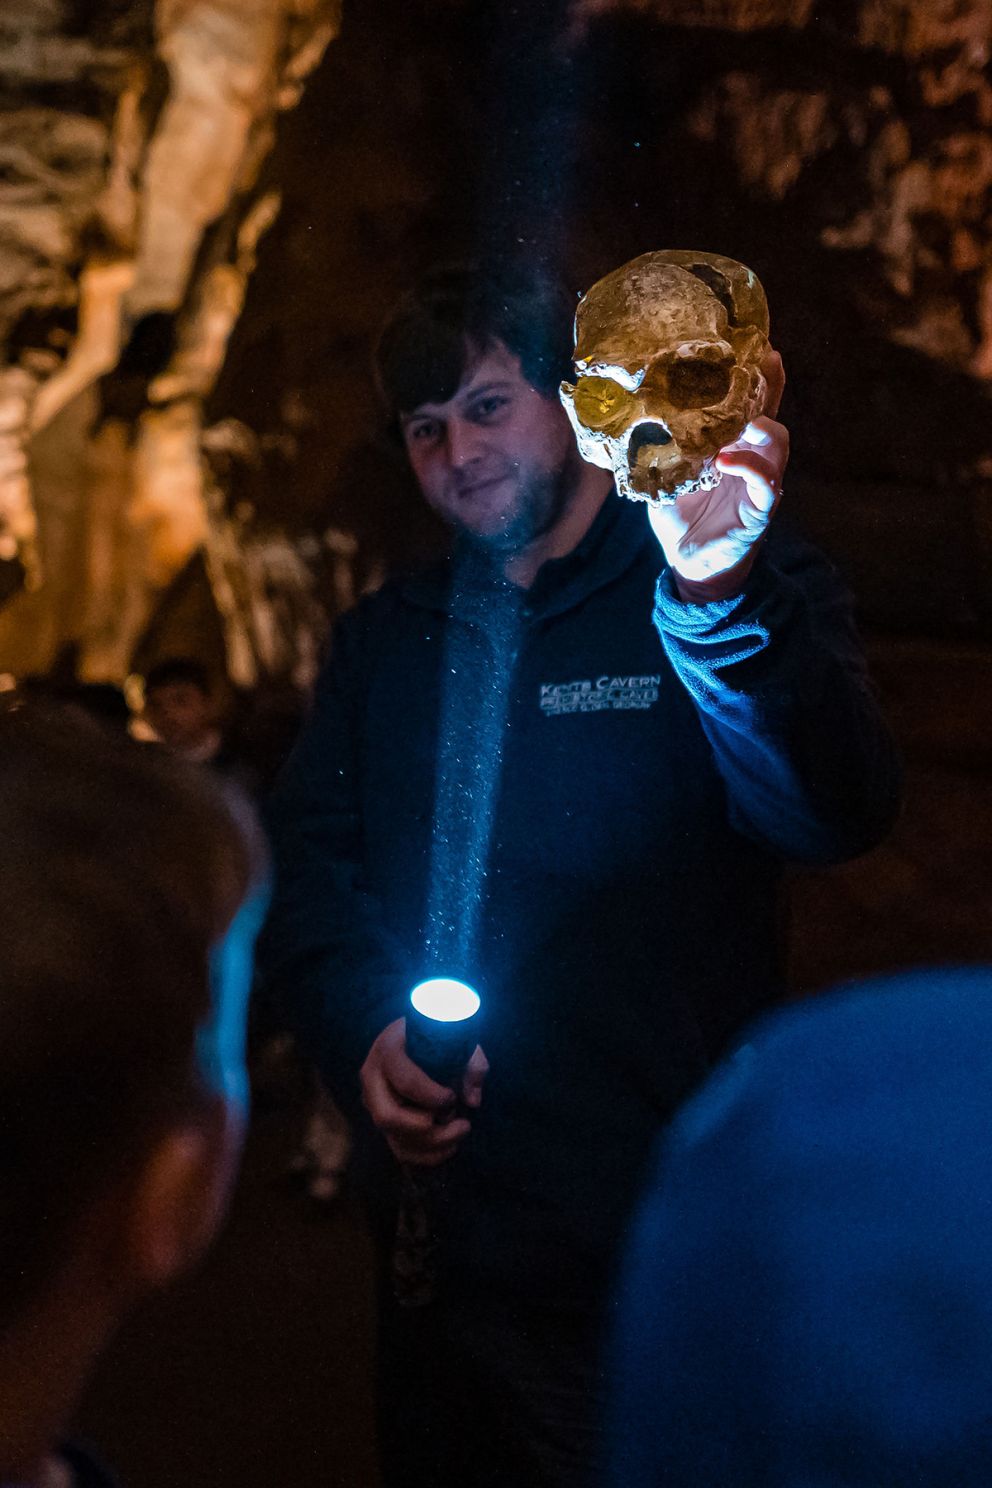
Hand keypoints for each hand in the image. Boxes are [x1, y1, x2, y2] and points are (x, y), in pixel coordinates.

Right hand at [360, 1017, 488, 1166]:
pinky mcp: (383, 1122)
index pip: (404, 1081)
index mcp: (388, 1051)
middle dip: (428, 1130)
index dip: (432, 1096)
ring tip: (462, 1133)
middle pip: (388, 1117)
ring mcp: (374, 1103)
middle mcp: (373, 1079)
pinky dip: (426, 1157)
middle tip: (462, 1123)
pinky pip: (399, 1150)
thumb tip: (472, 1100)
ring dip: (433, 1146)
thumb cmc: (437, 1035)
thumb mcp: (458, 1038)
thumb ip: (471, 1064)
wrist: (415, 1037)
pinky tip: (450, 1148)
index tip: (453, 1096)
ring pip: (395, 1139)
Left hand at [647, 350, 788, 601]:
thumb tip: (621, 415)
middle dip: (769, 384)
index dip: (754, 373)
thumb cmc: (680, 515)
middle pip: (770, 411)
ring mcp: (760, 482)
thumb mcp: (662, 474)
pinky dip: (750, 468)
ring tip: (738, 418)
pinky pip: (767, 483)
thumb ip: (656, 447)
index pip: (748, 402)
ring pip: (776, 442)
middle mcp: (751, 457)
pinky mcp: (761, 509)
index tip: (752, 342)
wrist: (689, 562)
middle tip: (764, 357)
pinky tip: (726, 461)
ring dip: (757, 425)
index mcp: (731, 444)